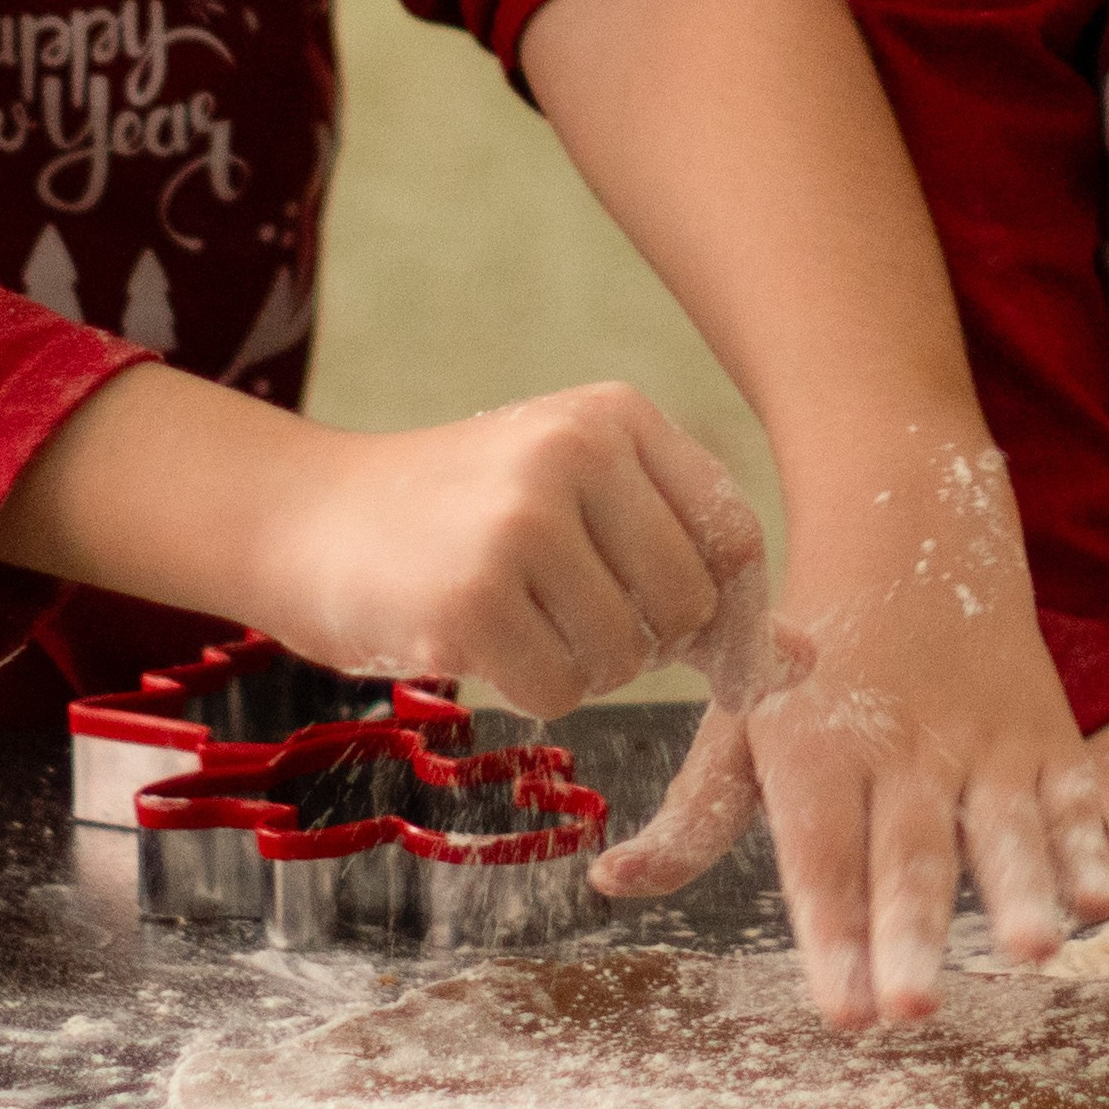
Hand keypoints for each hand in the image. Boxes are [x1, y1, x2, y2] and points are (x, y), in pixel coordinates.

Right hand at [266, 380, 799, 718]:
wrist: (302, 518)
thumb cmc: (459, 520)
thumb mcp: (582, 508)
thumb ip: (694, 570)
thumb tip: (807, 663)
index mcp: (614, 416)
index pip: (734, 536)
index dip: (732, 613)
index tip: (698, 646)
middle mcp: (573, 453)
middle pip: (687, 605)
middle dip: (644, 642)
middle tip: (569, 618)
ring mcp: (519, 521)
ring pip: (626, 657)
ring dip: (581, 670)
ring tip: (515, 620)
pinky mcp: (470, 597)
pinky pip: (559, 693)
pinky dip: (529, 693)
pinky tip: (478, 643)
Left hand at [595, 442, 1108, 1028]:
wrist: (906, 535)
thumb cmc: (808, 661)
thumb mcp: (740, 720)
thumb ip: (692, 816)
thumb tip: (611, 884)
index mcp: (814, 752)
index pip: (822, 862)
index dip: (832, 939)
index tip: (842, 1014)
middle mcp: (899, 751)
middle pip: (909, 856)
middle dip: (911, 933)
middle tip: (913, 1008)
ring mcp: (979, 742)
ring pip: (1001, 826)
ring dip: (1018, 889)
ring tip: (1031, 950)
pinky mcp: (1044, 734)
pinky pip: (1072, 795)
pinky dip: (1089, 844)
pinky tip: (1099, 900)